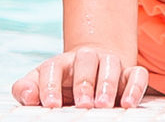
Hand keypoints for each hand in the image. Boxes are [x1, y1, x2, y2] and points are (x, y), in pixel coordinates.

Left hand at [13, 46, 150, 106]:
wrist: (91, 71)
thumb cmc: (62, 84)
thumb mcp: (41, 85)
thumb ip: (28, 89)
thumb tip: (28, 96)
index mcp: (60, 63)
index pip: (52, 68)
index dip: (50, 86)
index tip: (50, 105)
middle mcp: (85, 59)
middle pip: (85, 61)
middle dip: (83, 84)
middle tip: (82, 105)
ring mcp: (109, 63)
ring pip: (110, 64)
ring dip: (107, 84)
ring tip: (103, 105)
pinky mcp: (129, 72)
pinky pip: (137, 74)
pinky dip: (134, 87)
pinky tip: (128, 104)